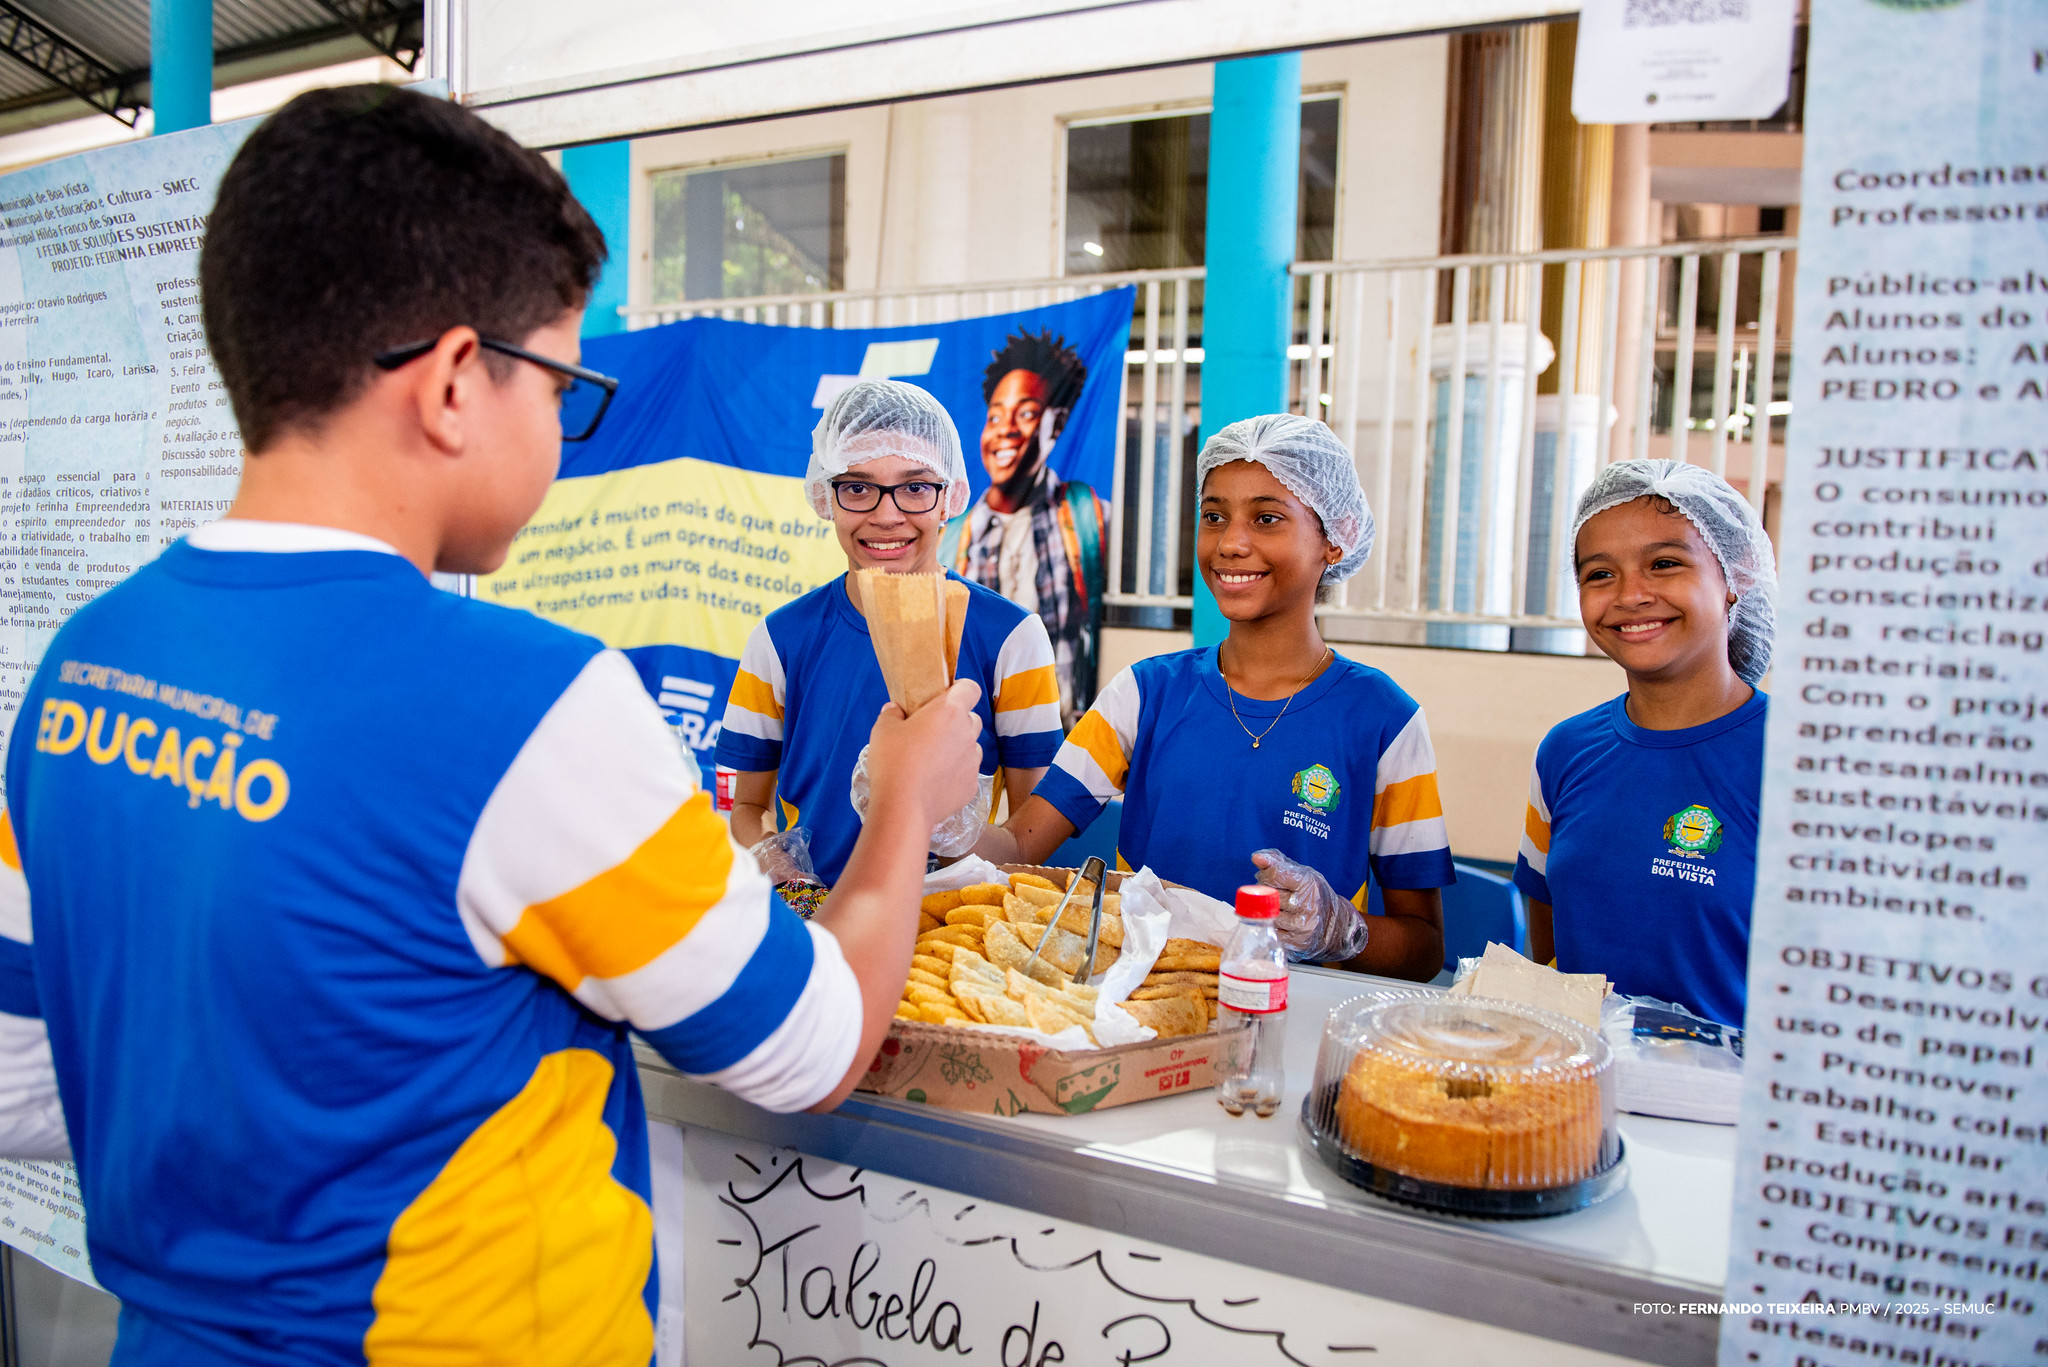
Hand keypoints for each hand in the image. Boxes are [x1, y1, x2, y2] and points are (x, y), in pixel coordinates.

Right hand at [864, 679, 982, 831]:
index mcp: (950, 711)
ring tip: (932, 760)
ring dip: (957, 747)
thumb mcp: (883, 730)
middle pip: (971, 718)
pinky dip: (955, 773)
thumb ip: (892, 714)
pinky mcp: (972, 785)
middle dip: (956, 721)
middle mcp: (967, 733)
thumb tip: (895, 710)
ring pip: (970, 746)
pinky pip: (966, 772)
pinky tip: (935, 781)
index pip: (970, 688)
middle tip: (932, 731)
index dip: (960, 689)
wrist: (904, 807)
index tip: (944, 697)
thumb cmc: (893, 762)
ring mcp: (973, 760)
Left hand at [1251, 848, 1368, 962]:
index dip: (1266, 874)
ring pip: (1267, 915)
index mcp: (1309, 884)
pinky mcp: (1297, 944)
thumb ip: (1276, 862)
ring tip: (1277, 908)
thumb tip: (1257, 857)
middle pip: (1268, 895)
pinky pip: (1270, 932)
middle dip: (1265, 893)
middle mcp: (1307, 905)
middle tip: (1273, 893)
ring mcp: (1303, 927)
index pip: (1274, 875)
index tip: (1269, 876)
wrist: (1334, 925)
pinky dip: (1270, 927)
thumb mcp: (1301, 873)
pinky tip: (1279, 923)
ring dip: (1266, 911)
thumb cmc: (1312, 895)